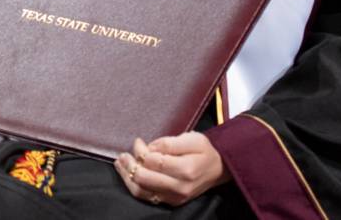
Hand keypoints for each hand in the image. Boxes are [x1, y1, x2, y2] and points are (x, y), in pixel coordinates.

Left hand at [114, 133, 229, 206]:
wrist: (219, 168)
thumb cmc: (205, 150)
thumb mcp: (192, 138)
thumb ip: (169, 143)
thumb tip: (150, 147)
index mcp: (186, 169)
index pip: (153, 162)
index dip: (140, 151)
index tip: (138, 141)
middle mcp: (179, 187)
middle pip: (144, 178)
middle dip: (130, 164)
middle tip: (124, 153)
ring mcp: (175, 197)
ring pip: (141, 191)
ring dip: (126, 177)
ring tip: (120, 163)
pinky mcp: (172, 201)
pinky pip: (147, 197)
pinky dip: (133, 186)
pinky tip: (127, 174)